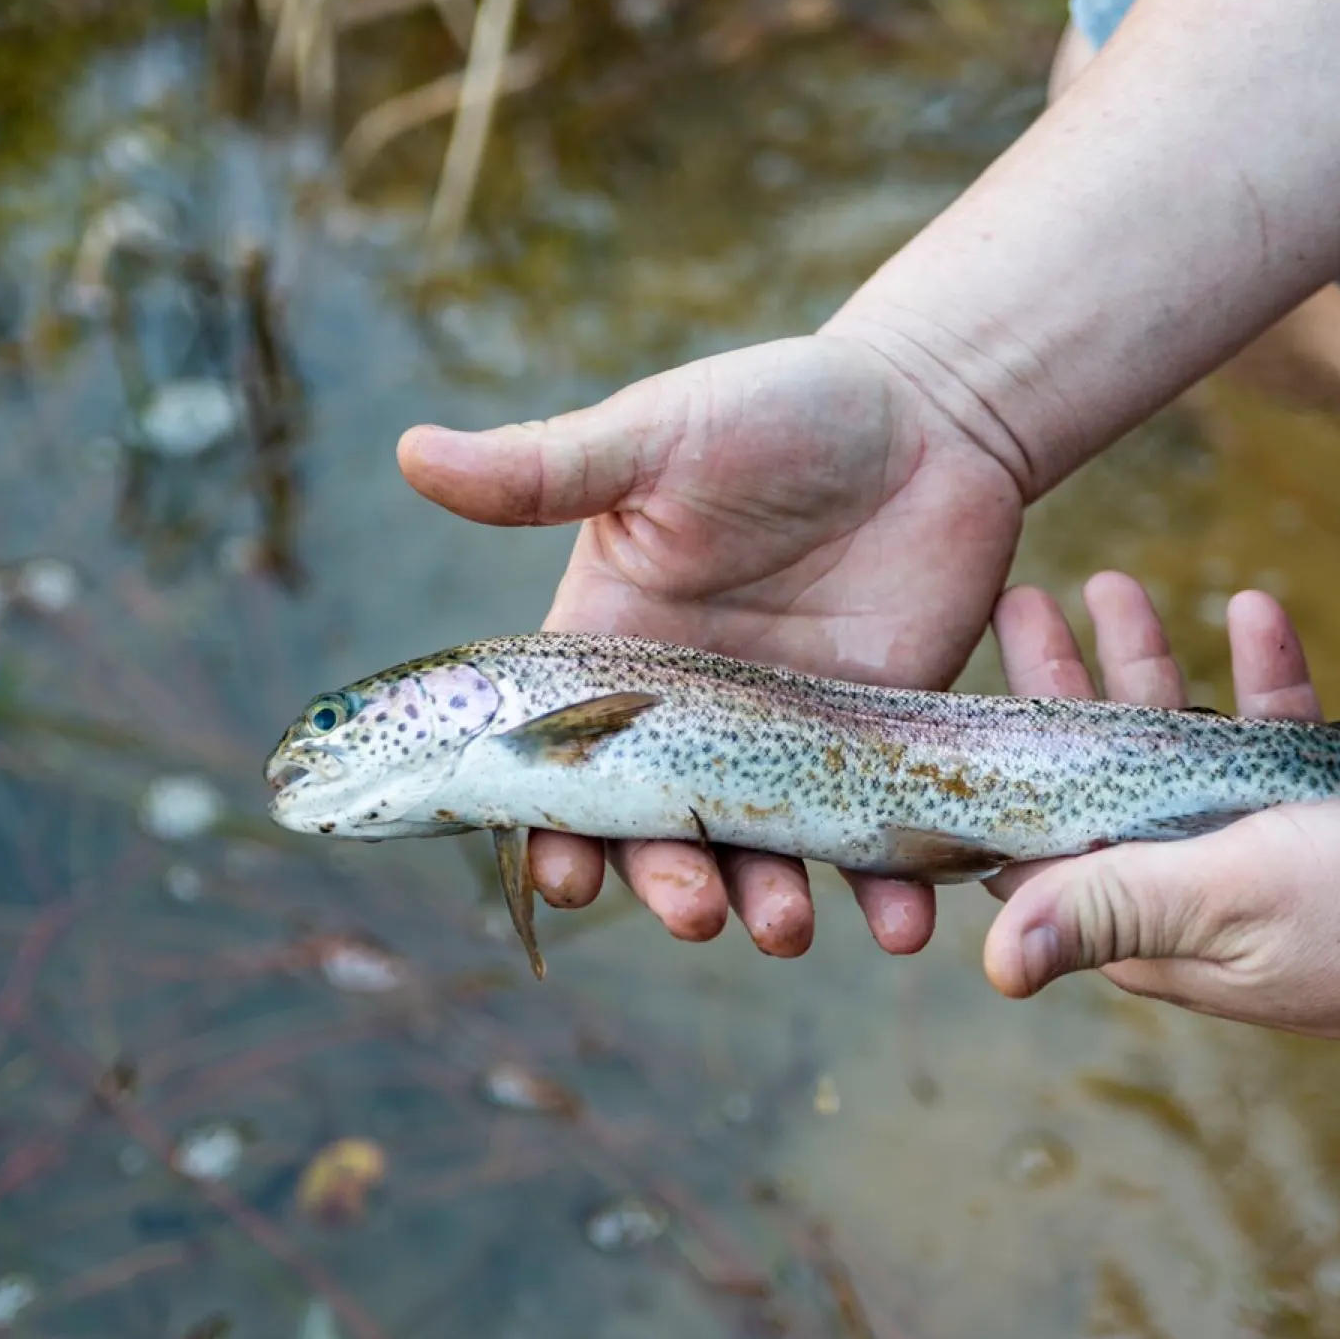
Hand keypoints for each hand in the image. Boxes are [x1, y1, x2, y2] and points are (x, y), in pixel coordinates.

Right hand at [399, 333, 1024, 957]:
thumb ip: (544, 470)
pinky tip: (902, 921)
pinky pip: (872, 836)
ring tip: (786, 925)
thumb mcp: (656, 439)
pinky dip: (888, 888)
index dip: (554, 830)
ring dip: (765, 903)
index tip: (563, 879)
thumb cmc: (778, 413)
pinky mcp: (874, 750)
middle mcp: (692, 717)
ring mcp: (785, 742)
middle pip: (659, 831)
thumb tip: (408, 450)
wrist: (931, 417)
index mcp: (616, 653)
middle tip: (694, 910)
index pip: (565, 763)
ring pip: (760, 852)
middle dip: (665, 882)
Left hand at [983, 570, 1339, 1041]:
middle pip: (1092, 770)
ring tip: (1114, 586)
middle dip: (1058, 682)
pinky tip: (1253, 610)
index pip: (1035, 840)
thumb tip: (995, 968)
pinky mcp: (1314, 814)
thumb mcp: (1230, 902)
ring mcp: (1245, 846)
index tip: (962, 697)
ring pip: (1174, 740)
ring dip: (1149, 661)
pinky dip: (1262, 672)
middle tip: (1022, 600)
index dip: (997, 770)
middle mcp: (1175, 882)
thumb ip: (1112, 910)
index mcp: (1137, 918)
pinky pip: (1273, 733)